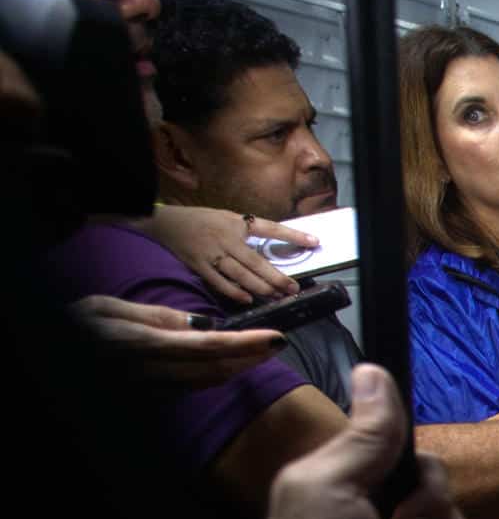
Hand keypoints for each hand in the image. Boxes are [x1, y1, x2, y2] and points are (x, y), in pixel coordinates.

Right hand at [68, 294, 286, 385]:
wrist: (57, 354)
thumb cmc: (77, 325)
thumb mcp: (106, 308)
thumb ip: (154, 316)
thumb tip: (200, 323)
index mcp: (142, 345)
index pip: (208, 346)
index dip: (246, 344)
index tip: (275, 337)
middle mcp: (149, 372)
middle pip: (214, 369)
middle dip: (250, 358)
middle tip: (277, 343)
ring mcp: (149, 389)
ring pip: (205, 382)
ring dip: (238, 369)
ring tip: (263, 352)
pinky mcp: (148, 397)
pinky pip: (189, 388)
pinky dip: (215, 376)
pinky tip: (230, 366)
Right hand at [143, 205, 315, 303]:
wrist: (164, 222)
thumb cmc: (202, 221)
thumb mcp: (228, 219)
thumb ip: (249, 234)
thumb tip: (273, 253)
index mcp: (236, 224)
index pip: (270, 228)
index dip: (293, 234)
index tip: (314, 242)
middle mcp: (226, 238)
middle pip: (256, 260)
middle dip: (277, 277)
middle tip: (293, 288)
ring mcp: (212, 253)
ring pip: (241, 273)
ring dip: (261, 287)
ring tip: (277, 296)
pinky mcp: (199, 265)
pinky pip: (218, 281)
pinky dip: (234, 291)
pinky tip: (248, 298)